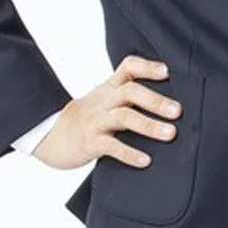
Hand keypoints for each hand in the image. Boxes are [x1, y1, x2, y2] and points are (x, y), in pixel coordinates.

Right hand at [33, 55, 182, 170]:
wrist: (49, 137)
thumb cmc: (88, 118)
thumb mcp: (105, 100)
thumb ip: (130, 95)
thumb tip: (172, 100)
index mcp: (109, 89)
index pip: (127, 67)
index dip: (146, 67)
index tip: (167, 71)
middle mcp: (103, 102)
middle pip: (129, 91)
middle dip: (155, 100)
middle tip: (178, 111)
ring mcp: (95, 122)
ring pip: (123, 117)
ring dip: (149, 125)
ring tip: (170, 134)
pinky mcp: (89, 143)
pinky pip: (110, 146)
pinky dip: (129, 153)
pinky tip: (145, 160)